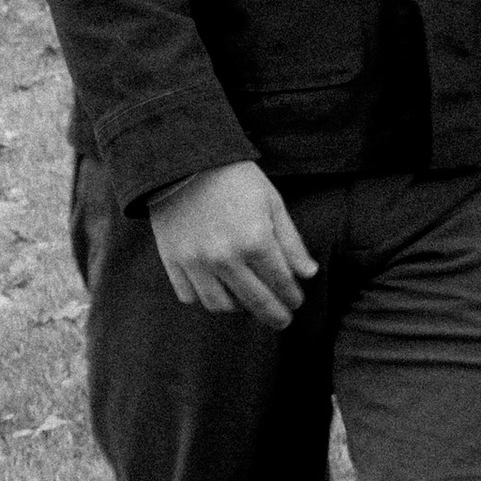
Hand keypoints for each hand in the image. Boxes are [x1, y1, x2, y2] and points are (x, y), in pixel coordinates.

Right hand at [148, 161, 315, 324]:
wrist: (183, 160)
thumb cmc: (234, 178)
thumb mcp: (271, 202)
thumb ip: (291, 242)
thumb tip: (308, 274)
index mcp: (255, 240)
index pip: (281, 283)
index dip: (292, 296)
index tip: (296, 301)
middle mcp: (225, 257)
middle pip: (255, 301)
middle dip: (274, 315)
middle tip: (282, 320)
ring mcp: (195, 262)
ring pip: (220, 306)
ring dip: (239, 308)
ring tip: (247, 303)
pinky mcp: (172, 261)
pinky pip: (190, 295)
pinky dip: (205, 297)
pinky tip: (217, 289)